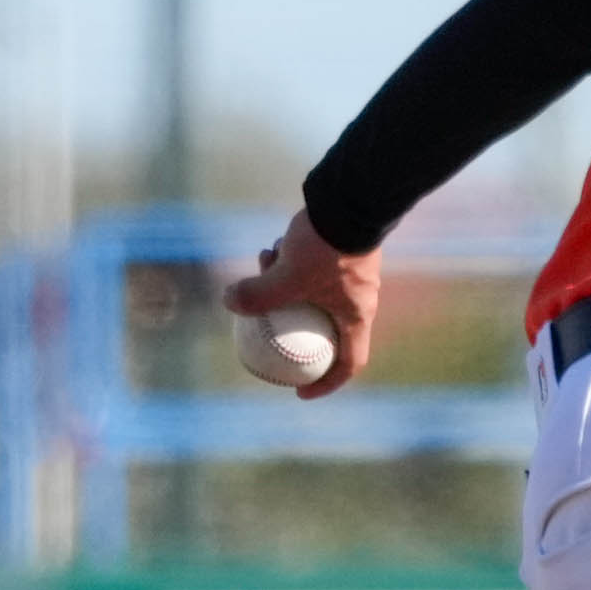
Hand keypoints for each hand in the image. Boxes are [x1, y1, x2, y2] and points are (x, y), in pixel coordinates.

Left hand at [221, 208, 382, 399]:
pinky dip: (293, 266)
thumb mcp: (286, 276)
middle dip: (293, 326)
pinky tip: (273, 247)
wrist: (351, 198)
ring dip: (286, 288)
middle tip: (268, 325)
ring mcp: (354, 275)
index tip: (299, 391)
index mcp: (357, 316)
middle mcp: (360, 300)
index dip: (325, 385)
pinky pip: (316, 271)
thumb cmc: (327, 247)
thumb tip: (230, 302)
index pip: (349, 365)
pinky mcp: (344, 252)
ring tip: (264, 269)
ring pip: (315, 294)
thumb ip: (258, 295)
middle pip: (326, 329)